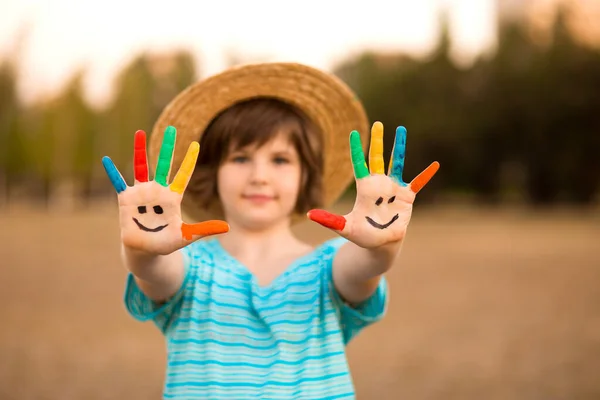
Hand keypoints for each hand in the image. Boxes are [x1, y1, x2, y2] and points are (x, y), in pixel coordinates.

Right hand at [102, 126, 228, 254]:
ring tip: (139, 132)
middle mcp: (157, 191)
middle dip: (167, 148)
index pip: (183, 175)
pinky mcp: (126, 199)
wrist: (146, 251)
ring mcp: (141, 193)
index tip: (196, 144)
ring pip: (140, 167)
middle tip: (172, 129)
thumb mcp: (186, 236)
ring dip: (139, 150)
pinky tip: (106, 160)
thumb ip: (204, 229)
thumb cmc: (166, 243)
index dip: (189, 161)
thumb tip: (227, 227)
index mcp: (172, 197)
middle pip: (163, 164)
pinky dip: (113, 172)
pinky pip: (118, 183)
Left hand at [308, 122, 438, 248]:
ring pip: (397, 163)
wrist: (381, 244)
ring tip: (401, 129)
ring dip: (399, 147)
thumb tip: (309, 215)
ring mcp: (394, 188)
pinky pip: (418, 183)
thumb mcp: (345, 227)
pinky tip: (435, 165)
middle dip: (378, 141)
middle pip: (378, 158)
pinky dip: (426, 175)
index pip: (359, 164)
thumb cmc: (363, 235)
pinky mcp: (407, 196)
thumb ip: (329, 220)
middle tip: (377, 124)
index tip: (353, 133)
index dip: (357, 149)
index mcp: (365, 188)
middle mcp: (379, 183)